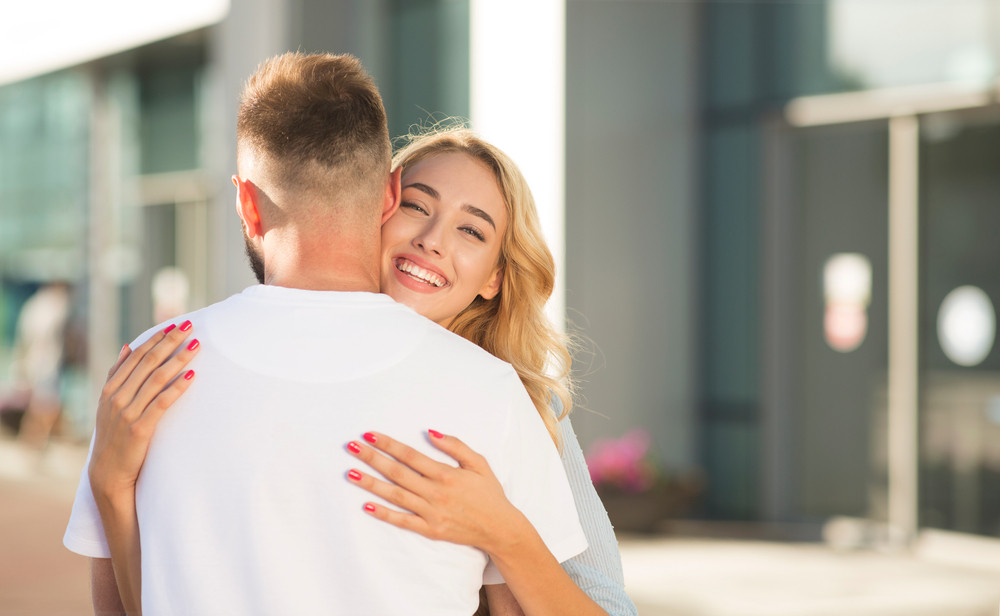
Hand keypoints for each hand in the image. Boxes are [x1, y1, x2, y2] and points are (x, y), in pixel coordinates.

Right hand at [88, 321, 199, 498]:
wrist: (108, 473)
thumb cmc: (113, 435)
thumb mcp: (108, 403)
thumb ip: (117, 374)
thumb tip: (127, 346)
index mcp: (110, 388)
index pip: (137, 356)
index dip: (156, 339)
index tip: (174, 324)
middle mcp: (117, 397)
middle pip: (148, 363)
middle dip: (170, 342)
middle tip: (190, 325)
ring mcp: (127, 413)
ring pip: (157, 379)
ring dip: (178, 359)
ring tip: (196, 345)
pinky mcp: (140, 429)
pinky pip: (161, 403)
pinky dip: (176, 388)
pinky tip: (191, 376)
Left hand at [345, 430, 529, 555]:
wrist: (500, 528)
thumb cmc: (489, 493)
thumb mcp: (479, 463)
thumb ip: (455, 446)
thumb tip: (430, 432)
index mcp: (446, 474)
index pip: (410, 456)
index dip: (389, 444)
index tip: (370, 435)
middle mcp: (436, 493)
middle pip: (397, 473)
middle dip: (372, 458)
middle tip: (351, 447)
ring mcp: (431, 513)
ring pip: (396, 495)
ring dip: (371, 484)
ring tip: (351, 473)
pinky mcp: (430, 530)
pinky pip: (403, 521)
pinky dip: (384, 514)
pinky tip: (367, 505)